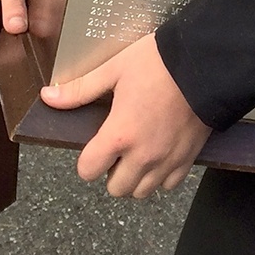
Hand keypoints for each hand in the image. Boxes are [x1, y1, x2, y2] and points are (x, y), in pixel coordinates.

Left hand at [41, 33, 210, 197]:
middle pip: (115, 188)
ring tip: (138, 151)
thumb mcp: (115, 69)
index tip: (94, 145)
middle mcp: (143, 155)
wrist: (206, 63)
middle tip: (117, 148)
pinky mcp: (188, 159)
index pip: (88, 171)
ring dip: (135, 177)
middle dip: (111, 171)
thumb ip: (81, 89)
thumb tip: (49, 96)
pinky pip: (168, 185)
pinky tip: (159, 152)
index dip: (87, 160)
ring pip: (142, 191)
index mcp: (120, 134)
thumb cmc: (159, 62)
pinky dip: (161, 176)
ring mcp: (167, 160)